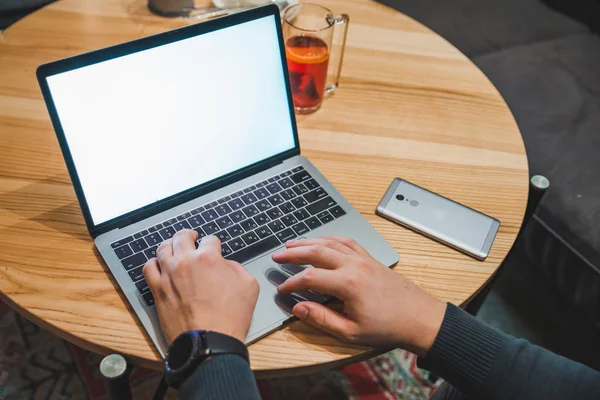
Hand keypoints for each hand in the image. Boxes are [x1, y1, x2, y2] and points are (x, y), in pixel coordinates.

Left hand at [143, 230, 258, 343]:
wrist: (210, 341)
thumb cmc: (231, 317)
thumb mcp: (249, 286)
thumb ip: (237, 268)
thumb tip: (226, 265)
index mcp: (209, 258)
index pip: (210, 240)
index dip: (214, 243)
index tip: (214, 247)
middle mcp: (185, 261)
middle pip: (182, 236)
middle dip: (189, 235)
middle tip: (192, 236)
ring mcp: (168, 275)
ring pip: (163, 248)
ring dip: (170, 244)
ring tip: (174, 246)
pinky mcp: (157, 290)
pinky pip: (148, 268)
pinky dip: (154, 263)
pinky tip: (159, 265)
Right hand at [273, 237, 445, 356]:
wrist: (419, 318)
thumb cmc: (387, 327)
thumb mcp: (351, 332)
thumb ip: (321, 318)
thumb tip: (298, 307)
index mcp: (347, 284)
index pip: (309, 277)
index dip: (291, 283)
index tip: (281, 289)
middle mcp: (354, 265)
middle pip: (316, 251)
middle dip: (294, 252)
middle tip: (277, 255)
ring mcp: (363, 259)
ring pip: (330, 243)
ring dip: (309, 241)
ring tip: (292, 244)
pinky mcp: (371, 258)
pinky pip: (346, 242)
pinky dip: (330, 238)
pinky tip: (321, 240)